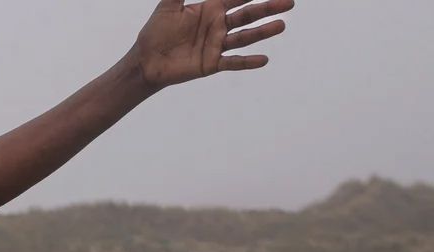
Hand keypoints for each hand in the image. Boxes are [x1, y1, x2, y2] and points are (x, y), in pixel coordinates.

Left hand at [130, 0, 292, 89]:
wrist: (145, 61)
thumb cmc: (155, 32)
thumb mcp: (167, 6)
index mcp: (211, 9)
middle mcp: (218, 25)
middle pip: (247, 15)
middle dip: (267, 7)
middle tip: (288, 2)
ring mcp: (217, 45)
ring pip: (245, 36)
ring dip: (263, 31)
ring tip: (281, 25)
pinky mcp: (212, 63)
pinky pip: (233, 62)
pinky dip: (248, 62)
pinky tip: (263, 59)